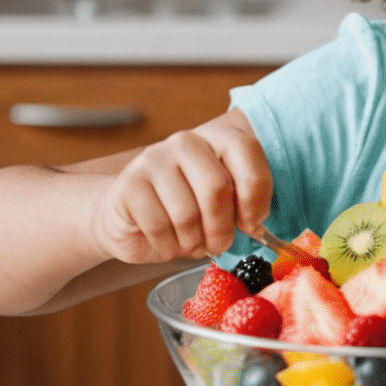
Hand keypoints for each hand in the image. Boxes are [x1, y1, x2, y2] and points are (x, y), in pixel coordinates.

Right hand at [89, 122, 270, 265]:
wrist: (130, 217)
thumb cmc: (183, 213)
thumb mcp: (220, 206)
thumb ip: (241, 207)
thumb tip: (256, 225)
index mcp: (216, 139)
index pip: (246, 151)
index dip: (256, 195)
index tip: (251, 224)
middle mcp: (186, 142)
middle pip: (217, 190)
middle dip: (221, 230)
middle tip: (218, 245)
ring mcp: (154, 159)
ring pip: (186, 214)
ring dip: (193, 242)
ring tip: (189, 243)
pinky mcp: (129, 183)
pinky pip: (159, 226)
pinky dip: (168, 247)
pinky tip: (166, 243)